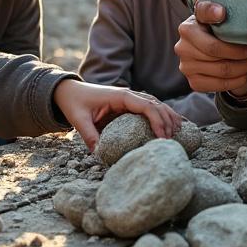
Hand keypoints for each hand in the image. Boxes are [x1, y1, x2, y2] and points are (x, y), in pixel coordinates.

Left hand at [53, 79, 181, 151]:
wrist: (69, 91)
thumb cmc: (75, 103)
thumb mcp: (79, 120)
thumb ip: (89, 136)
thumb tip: (100, 154)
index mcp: (120, 96)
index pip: (146, 105)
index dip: (157, 120)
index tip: (162, 137)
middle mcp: (129, 95)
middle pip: (156, 104)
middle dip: (167, 121)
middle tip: (171, 140)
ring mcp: (130, 98)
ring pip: (157, 104)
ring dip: (168, 117)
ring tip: (177, 133)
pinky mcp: (129, 104)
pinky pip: (150, 108)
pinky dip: (162, 116)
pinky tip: (171, 126)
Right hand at [176, 1, 246, 95]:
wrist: (209, 41)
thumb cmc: (215, 23)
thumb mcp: (214, 11)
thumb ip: (213, 9)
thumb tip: (220, 12)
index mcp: (187, 29)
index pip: (212, 44)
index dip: (233, 47)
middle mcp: (182, 48)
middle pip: (218, 57)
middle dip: (242, 55)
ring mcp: (186, 67)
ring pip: (221, 72)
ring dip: (242, 68)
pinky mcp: (193, 82)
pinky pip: (218, 86)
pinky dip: (236, 81)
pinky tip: (245, 74)